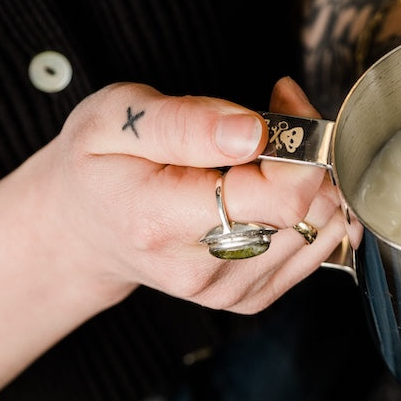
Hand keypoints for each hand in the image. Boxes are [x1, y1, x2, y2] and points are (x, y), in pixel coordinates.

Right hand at [44, 81, 346, 314]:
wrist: (82, 226)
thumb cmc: (98, 164)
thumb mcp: (115, 117)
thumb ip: (186, 122)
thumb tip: (252, 133)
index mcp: (162, 220)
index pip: (279, 199)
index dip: (301, 146)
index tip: (285, 105)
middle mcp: (199, 267)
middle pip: (305, 214)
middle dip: (311, 157)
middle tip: (281, 119)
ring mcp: (226, 288)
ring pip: (317, 231)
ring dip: (315, 182)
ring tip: (274, 152)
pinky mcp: (247, 296)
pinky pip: (312, 252)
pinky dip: (312, 210)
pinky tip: (279, 184)